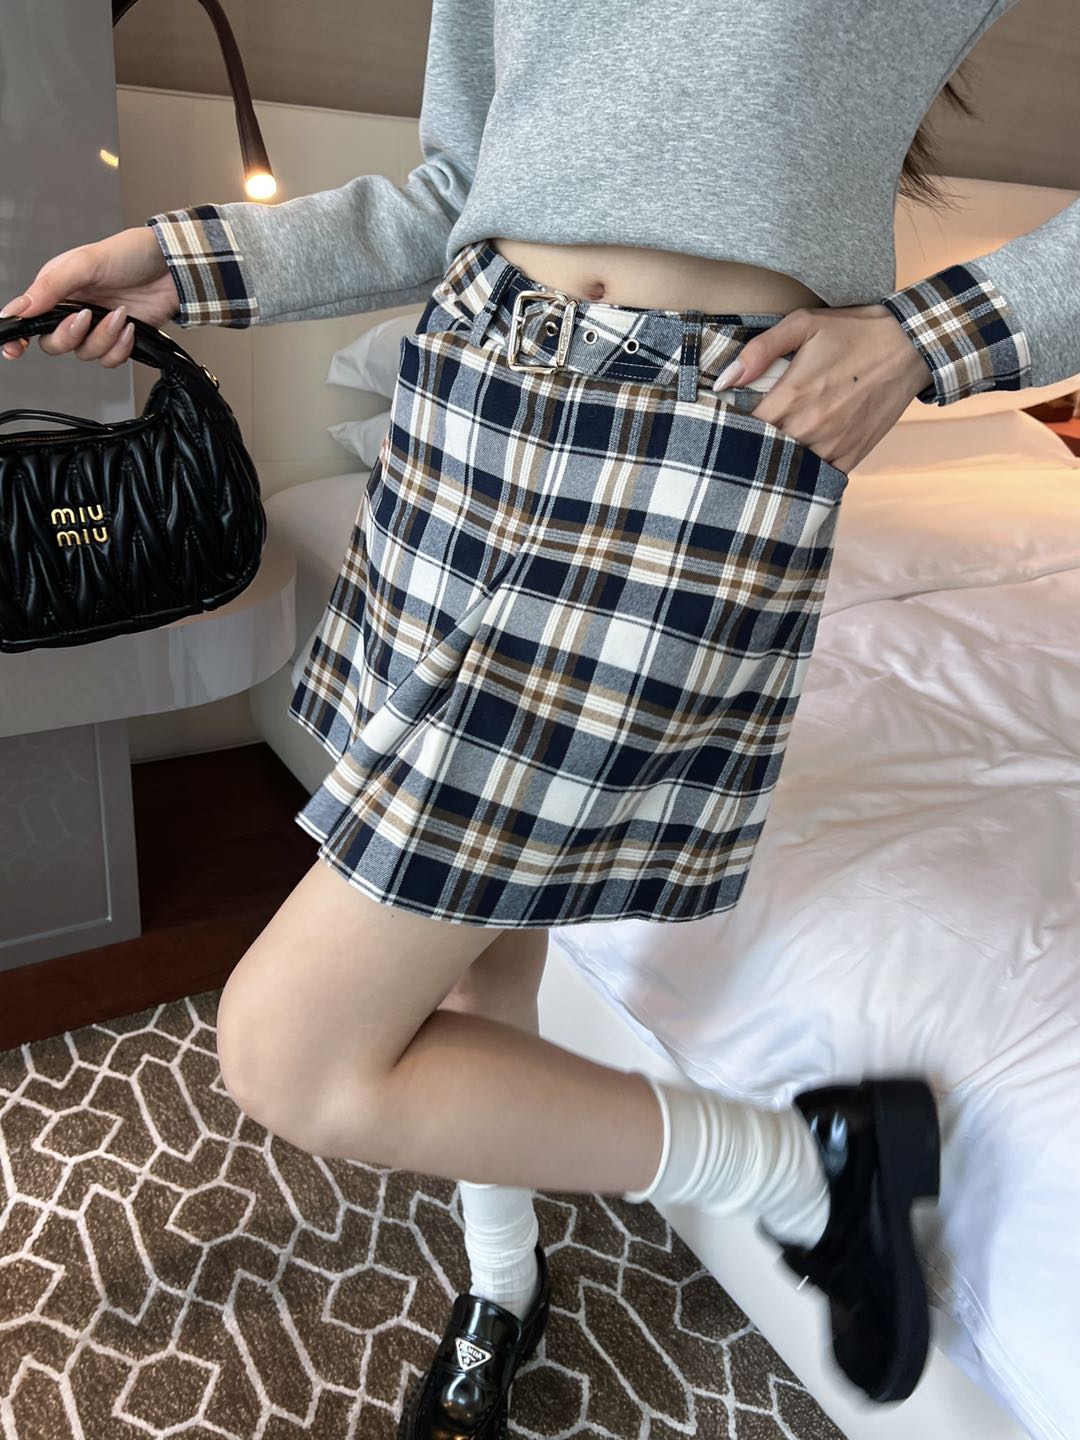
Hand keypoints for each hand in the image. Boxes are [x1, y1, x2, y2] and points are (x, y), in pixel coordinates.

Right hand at [0, 226, 180, 367]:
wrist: (171, 268)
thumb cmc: (129, 255)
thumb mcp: (84, 264)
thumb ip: (49, 287)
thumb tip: (17, 309)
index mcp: (56, 289)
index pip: (27, 319)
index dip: (16, 338)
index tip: (14, 350)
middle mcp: (72, 310)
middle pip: (54, 344)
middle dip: (70, 336)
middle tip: (87, 317)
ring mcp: (96, 327)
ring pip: (85, 354)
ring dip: (104, 338)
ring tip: (120, 314)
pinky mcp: (118, 340)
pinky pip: (110, 359)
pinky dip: (120, 347)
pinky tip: (130, 327)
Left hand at [714, 304, 934, 473]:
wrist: (911, 347)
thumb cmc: (853, 332)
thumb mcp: (802, 325)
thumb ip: (759, 351)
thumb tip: (724, 381)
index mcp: (792, 396)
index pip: (743, 428)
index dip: (730, 428)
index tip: (725, 423)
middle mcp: (809, 427)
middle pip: (761, 453)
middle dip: (748, 447)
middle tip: (739, 441)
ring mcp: (832, 446)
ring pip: (788, 469)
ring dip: (775, 462)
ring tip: (766, 452)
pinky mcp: (851, 457)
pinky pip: (817, 477)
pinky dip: (804, 472)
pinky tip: (796, 460)